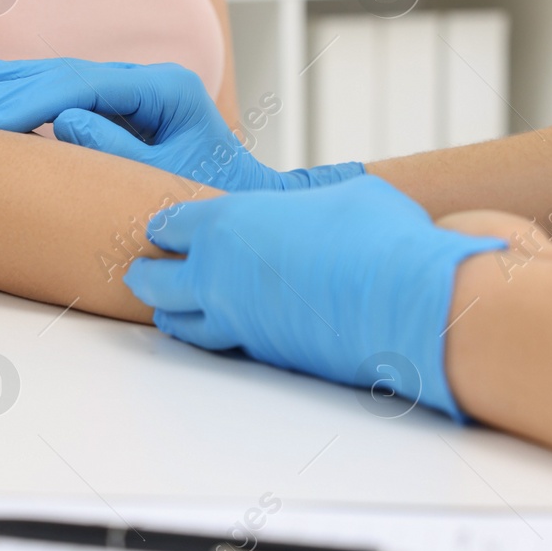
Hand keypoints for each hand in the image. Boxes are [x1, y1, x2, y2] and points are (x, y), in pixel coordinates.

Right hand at [0, 58, 363, 191]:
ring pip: (62, 76)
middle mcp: (148, 82)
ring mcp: (133, 92)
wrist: (243, 204)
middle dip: (14, 86)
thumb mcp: (165, 180)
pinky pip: (65, 95)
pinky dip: (26, 94)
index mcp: (166, 90)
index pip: (86, 83)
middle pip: (69, 72)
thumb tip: (64, 122)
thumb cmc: (212, 197)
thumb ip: (118, 151)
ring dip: (12, 81)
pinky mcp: (119, 108)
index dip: (34, 99)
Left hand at [126, 176, 505, 419]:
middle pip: (154, 281)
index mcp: (228, 223)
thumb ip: (307, 202)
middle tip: (142, 271)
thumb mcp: (342, 194)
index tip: (162, 228)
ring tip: (171, 308)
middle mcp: (218, 276)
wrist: (409, 302)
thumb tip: (313, 208)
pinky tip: (223, 329)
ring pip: (180, 323)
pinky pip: (222, 345)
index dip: (165, 225)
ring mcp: (237, 322)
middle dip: (147, 273)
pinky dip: (214, 335)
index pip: (169, 225)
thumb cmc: (380, 235)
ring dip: (173, 311)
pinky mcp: (264, 356)